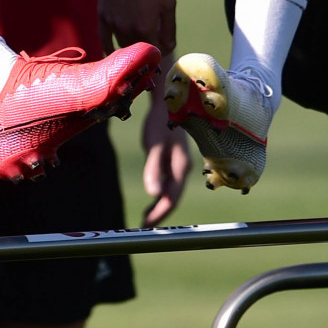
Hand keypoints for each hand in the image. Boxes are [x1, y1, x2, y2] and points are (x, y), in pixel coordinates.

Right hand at [99, 0, 176, 54]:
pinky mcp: (102, 18)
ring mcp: (113, 25)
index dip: (161, 52)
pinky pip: (104, 40)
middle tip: (151, 44)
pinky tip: (113, 52)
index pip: (155, 52)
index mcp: (146, 28)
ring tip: (137, 42)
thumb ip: (169, 29)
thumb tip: (169, 48)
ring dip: (131, 47)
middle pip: (138, 50)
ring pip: (123, 46)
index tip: (163, 49)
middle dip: (146, 50)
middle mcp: (128, 30)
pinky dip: (109, 48)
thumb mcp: (168, 4)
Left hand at [138, 89, 189, 225]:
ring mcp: (180, 165)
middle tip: (144, 226)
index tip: (146, 226)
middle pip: (173, 198)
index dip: (159, 214)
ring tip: (146, 217)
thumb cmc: (160, 121)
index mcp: (181, 167)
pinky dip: (161, 193)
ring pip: (172, 191)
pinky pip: (169, 183)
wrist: (169, 101)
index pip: (171, 199)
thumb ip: (154, 169)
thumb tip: (154, 194)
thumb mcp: (154, 145)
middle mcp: (183, 169)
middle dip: (160, 214)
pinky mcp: (174, 160)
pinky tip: (153, 196)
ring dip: (160, 205)